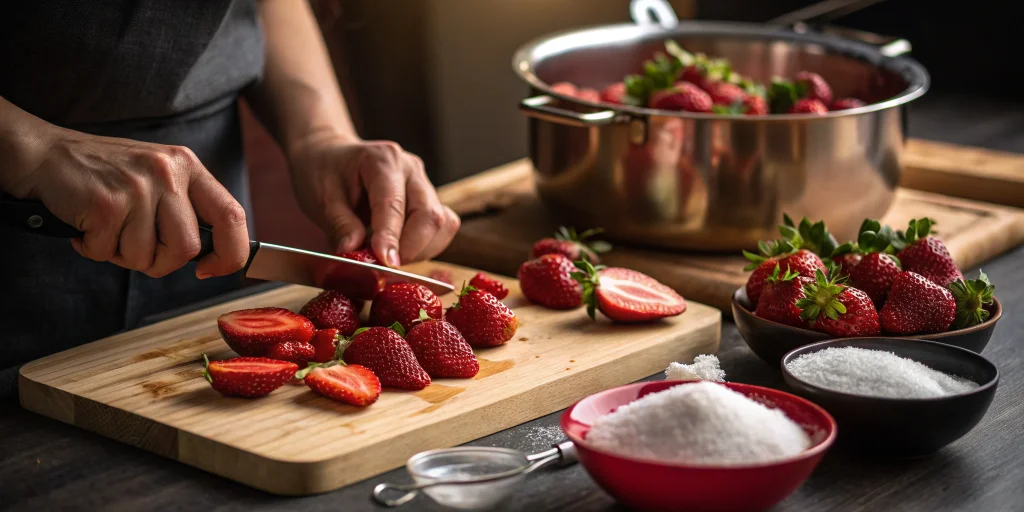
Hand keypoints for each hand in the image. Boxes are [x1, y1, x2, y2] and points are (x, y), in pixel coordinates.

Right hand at [9, 128, 249, 277]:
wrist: (45, 154)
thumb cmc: (106, 174)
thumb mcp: (158, 178)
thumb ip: (186, 209)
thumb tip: (211, 256)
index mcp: (188, 166)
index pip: (232, 216)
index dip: (230, 254)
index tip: (211, 270)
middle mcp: (168, 173)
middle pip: (187, 248)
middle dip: (161, 262)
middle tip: (135, 247)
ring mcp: (137, 187)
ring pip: (147, 256)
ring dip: (122, 255)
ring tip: (107, 228)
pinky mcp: (106, 204)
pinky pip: (109, 253)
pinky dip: (94, 249)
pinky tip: (87, 225)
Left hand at [288, 134, 459, 266]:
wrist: (329, 156)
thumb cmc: (322, 172)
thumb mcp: (321, 197)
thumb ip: (340, 225)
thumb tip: (353, 254)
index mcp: (382, 160)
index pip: (393, 204)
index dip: (391, 237)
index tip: (385, 263)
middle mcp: (411, 169)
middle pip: (429, 215)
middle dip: (410, 248)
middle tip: (382, 266)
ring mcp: (424, 183)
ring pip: (442, 224)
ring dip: (421, 250)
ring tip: (388, 256)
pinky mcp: (429, 199)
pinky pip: (443, 228)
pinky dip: (427, 246)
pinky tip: (402, 249)